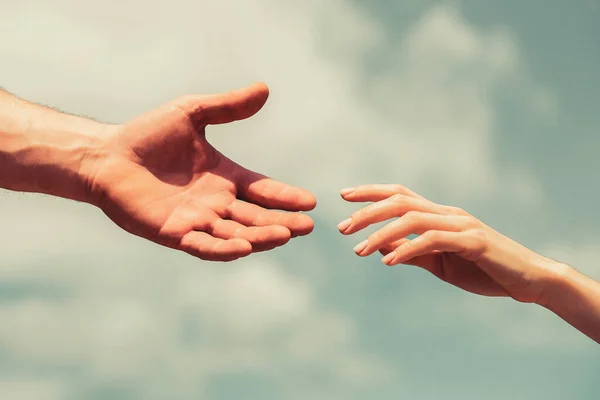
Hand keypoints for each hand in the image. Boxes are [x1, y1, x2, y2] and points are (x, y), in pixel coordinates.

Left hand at [84, 83, 315, 260]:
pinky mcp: (175, 233)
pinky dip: (224, 249)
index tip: (311, 200)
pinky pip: (204, 245)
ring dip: (261, 237)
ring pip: (236, 234)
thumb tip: (264, 89)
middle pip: (256, 217)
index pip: (262, 190)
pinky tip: (244, 247)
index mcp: (224, 177)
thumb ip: (227, 107)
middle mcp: (216, 203)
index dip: (285, 196)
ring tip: (286, 234)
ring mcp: (197, 220)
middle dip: (283, 222)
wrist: (107, 155)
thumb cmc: (147, 134)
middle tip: (308, 226)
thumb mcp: (192, 113)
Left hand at [337, 184, 562, 303]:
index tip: (343, 195)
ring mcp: (461, 225)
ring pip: (412, 218)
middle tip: (341, 228)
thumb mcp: (440, 263)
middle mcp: (448, 213)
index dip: (371, 192)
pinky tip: (388, 261)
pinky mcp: (473, 241)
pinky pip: (433, 240)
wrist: (529, 280)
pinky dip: (407, 248)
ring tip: (358, 250)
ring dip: (381, 233)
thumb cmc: (484, 270)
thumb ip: (413, 253)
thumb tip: (382, 248)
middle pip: (400, 201)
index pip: (400, 194)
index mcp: (439, 215)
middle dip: (367, 212)